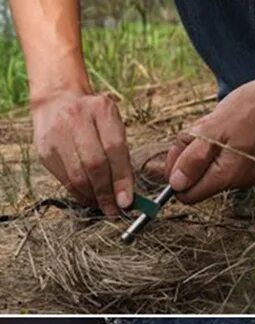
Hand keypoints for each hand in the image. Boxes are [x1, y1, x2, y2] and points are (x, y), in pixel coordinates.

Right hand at [32, 91, 133, 215]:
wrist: (57, 102)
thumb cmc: (95, 122)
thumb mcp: (114, 128)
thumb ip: (122, 158)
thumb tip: (128, 196)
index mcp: (101, 110)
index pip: (115, 149)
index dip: (122, 179)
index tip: (127, 202)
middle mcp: (76, 118)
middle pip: (94, 164)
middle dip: (107, 193)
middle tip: (114, 210)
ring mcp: (57, 133)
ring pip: (78, 176)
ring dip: (93, 197)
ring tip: (104, 205)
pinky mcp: (45, 150)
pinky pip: (65, 180)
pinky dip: (80, 194)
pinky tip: (89, 198)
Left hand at [165, 77, 254, 203]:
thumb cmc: (249, 109)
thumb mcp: (212, 129)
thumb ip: (193, 159)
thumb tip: (175, 184)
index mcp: (226, 176)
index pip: (189, 195)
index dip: (176, 176)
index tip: (179, 151)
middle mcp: (237, 182)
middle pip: (198, 183)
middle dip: (190, 160)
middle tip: (199, 133)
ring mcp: (245, 175)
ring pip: (209, 171)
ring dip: (203, 151)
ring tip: (216, 128)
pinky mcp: (250, 165)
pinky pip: (223, 162)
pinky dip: (217, 147)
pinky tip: (227, 130)